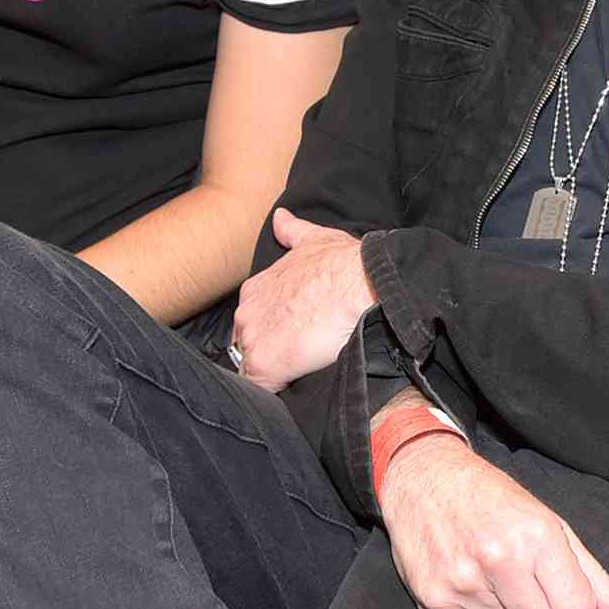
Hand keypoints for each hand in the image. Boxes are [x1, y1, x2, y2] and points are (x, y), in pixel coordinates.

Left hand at [230, 209, 370, 392]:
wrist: (362, 285)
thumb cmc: (344, 264)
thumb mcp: (314, 239)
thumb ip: (292, 231)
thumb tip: (280, 217)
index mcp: (256, 288)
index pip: (254, 318)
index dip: (274, 329)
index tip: (294, 333)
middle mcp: (247, 313)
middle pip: (248, 343)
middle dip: (269, 350)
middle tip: (301, 353)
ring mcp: (253, 339)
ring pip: (251, 367)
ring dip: (271, 372)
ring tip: (300, 372)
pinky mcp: (264, 365)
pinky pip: (259, 389)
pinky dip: (273, 391)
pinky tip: (292, 387)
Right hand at [379, 429, 608, 608]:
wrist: (424, 479)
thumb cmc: (495, 499)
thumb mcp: (551, 524)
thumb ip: (594, 577)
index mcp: (536, 536)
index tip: (571, 602)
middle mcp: (498, 560)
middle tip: (531, 586)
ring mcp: (462, 583)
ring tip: (494, 573)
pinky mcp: (433, 600)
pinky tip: (470, 577)